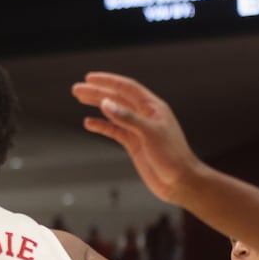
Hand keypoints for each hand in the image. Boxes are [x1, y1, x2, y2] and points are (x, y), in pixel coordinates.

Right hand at [71, 72, 198, 203]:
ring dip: (97, 105)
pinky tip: (89, 123)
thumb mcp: (150, 134)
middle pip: (117, 98)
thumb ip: (128, 118)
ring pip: (113, 112)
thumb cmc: (174, 157)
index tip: (90, 78)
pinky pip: (113, 130)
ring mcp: (138, 129)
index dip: (108, 81)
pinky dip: (101, 126)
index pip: (127, 88)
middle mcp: (145, 116)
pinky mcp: (133, 143)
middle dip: (97, 92)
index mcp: (153, 108)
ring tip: (80, 99)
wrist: (180, 181)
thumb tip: (106, 103)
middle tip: (78, 89)